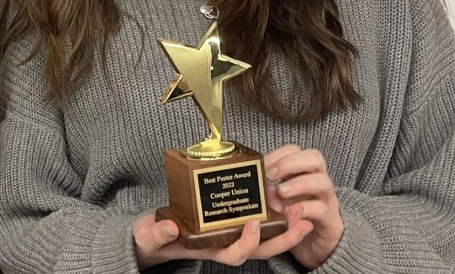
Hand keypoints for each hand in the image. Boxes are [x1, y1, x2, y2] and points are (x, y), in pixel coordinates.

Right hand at [132, 208, 311, 269]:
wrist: (154, 237)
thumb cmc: (154, 237)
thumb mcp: (150, 236)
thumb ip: (157, 234)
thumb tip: (169, 227)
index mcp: (209, 250)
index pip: (234, 254)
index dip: (246, 242)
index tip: (252, 224)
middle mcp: (225, 245)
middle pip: (261, 249)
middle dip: (284, 238)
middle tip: (302, 220)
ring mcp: (231, 234)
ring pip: (265, 238)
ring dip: (287, 227)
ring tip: (303, 210)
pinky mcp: (232, 221)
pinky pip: (259, 223)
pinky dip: (275, 215)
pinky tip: (285, 199)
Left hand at [264, 144, 343, 268]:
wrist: (314, 248)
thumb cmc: (293, 219)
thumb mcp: (276, 203)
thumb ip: (266, 193)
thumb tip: (251, 186)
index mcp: (303, 173)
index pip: (295, 151)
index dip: (278, 155)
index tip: (260, 165)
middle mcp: (318, 183)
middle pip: (315, 158)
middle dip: (290, 163)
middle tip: (270, 175)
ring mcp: (328, 201)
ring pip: (323, 182)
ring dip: (299, 184)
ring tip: (281, 192)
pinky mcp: (332, 222)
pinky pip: (323, 210)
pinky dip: (306, 209)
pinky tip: (291, 213)